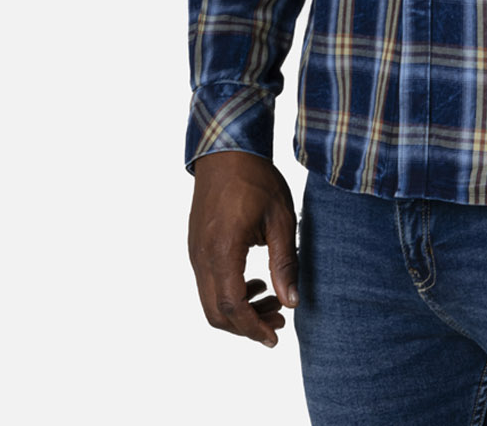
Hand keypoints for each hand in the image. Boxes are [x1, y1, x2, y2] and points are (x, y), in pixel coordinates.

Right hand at [188, 151, 300, 346]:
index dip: (253, 328)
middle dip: (247, 326)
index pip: (233, 307)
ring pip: (209, 301)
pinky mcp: (196, 246)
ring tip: (272, 301)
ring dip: (238, 311)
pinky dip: (228, 294)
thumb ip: (284, 263)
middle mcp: (201, 256)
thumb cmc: (255, 178)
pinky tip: (254, 282)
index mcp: (222, 251)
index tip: (275, 337)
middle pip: (217, 313)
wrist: (225, 149)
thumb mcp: (280, 219)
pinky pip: (207, 283)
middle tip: (278, 321)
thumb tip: (292, 302)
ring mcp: (195, 252)